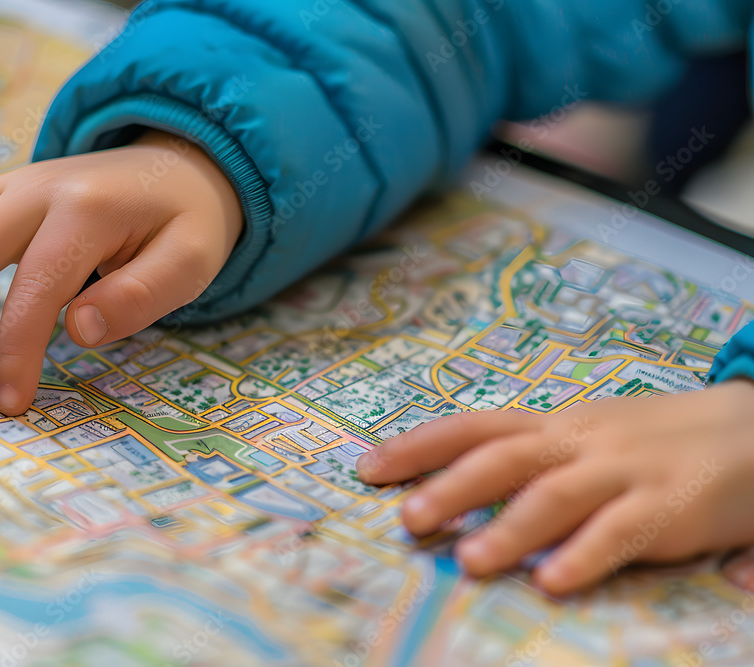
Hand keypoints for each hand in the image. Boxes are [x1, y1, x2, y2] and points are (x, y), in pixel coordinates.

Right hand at [0, 131, 242, 415]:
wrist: (180, 166)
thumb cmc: (186, 224)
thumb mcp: (191, 261)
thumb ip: (143, 295)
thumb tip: (79, 330)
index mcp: (87, 211)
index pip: (37, 287)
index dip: (18, 348)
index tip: (10, 403)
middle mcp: (37, 188)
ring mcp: (12, 181)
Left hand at [356, 380, 753, 595]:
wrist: (752, 427)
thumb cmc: (654, 440)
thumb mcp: (585, 438)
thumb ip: (532, 462)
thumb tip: (452, 489)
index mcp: (554, 425)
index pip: (475, 427)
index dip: (419, 445)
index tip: (368, 467)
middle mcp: (579, 442)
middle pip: (504, 457)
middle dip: (451, 486)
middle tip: (407, 518)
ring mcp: (623, 472)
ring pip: (555, 495)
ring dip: (509, 528)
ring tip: (469, 560)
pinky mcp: (668, 506)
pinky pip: (621, 532)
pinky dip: (585, 555)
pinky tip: (552, 581)